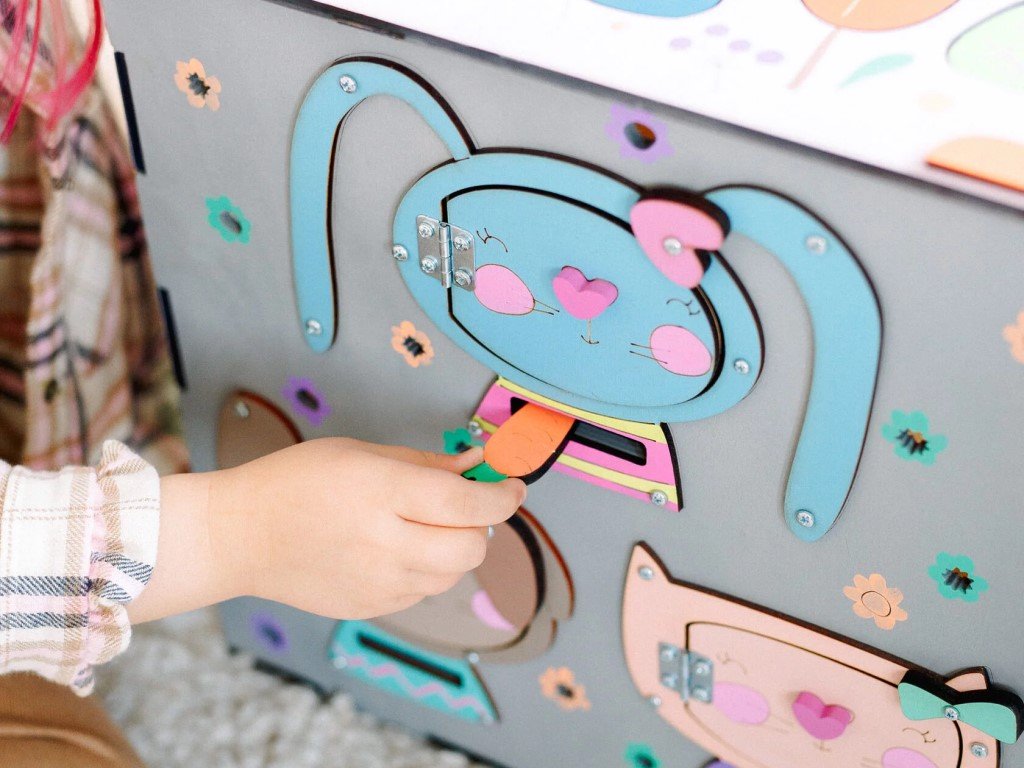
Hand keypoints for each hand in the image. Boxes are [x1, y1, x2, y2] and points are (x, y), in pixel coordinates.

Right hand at [127, 438, 525, 623]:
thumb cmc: (295, 482)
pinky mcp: (370, 607)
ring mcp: (377, 582)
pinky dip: (428, 571)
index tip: (512, 487)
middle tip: (469, 506)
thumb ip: (426, 463)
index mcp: (381, 490)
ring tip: (427, 526)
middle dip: (483, 525)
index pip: (467, 503)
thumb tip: (477, 467)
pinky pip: (424, 593)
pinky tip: (398, 550)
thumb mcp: (361, 452)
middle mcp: (384, 541)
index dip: (502, 496)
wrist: (240, 536)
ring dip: (456, 549)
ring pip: (454, 574)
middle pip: (472, 547)